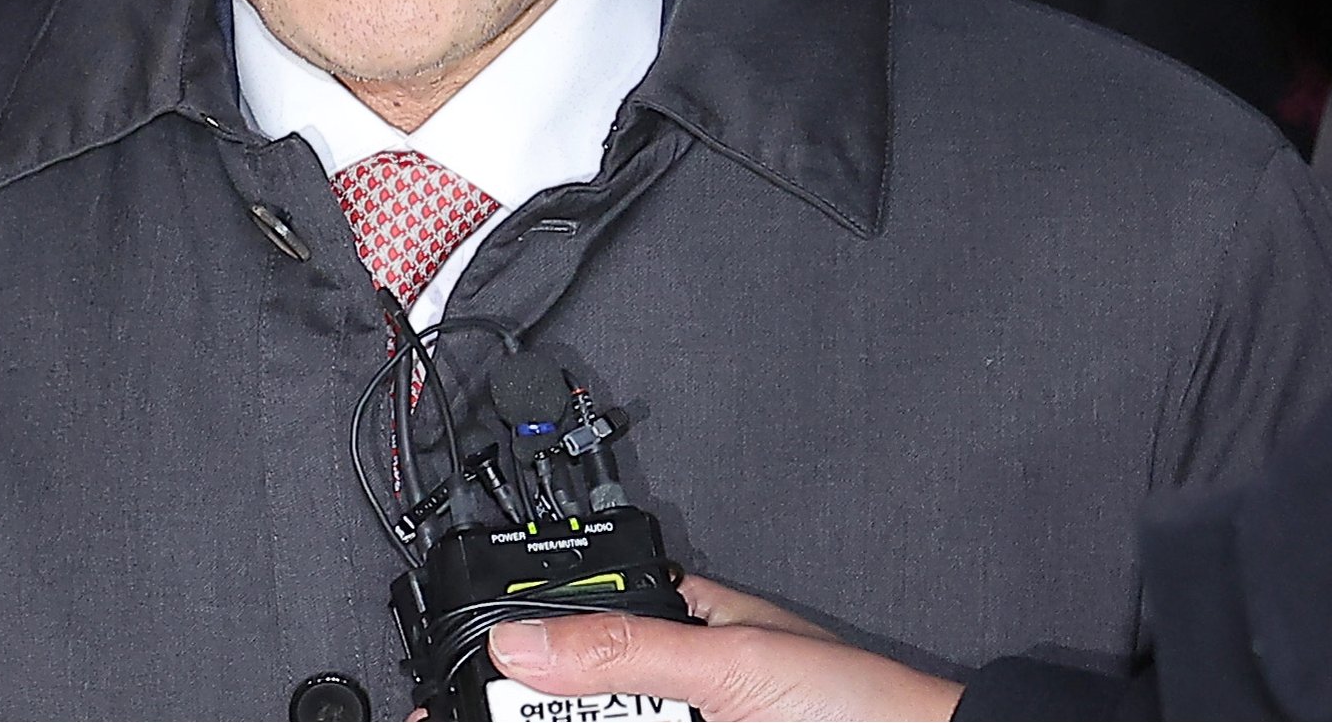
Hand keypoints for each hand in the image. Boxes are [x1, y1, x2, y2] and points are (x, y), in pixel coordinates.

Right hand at [485, 576, 964, 721]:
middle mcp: (680, 681)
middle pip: (582, 693)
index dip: (525, 646)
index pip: (580, 620)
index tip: (474, 679)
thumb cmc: (857, 702)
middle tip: (482, 716)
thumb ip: (624, 650)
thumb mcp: (727, 663)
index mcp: (683, 618)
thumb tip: (524, 634)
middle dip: (537, 705)